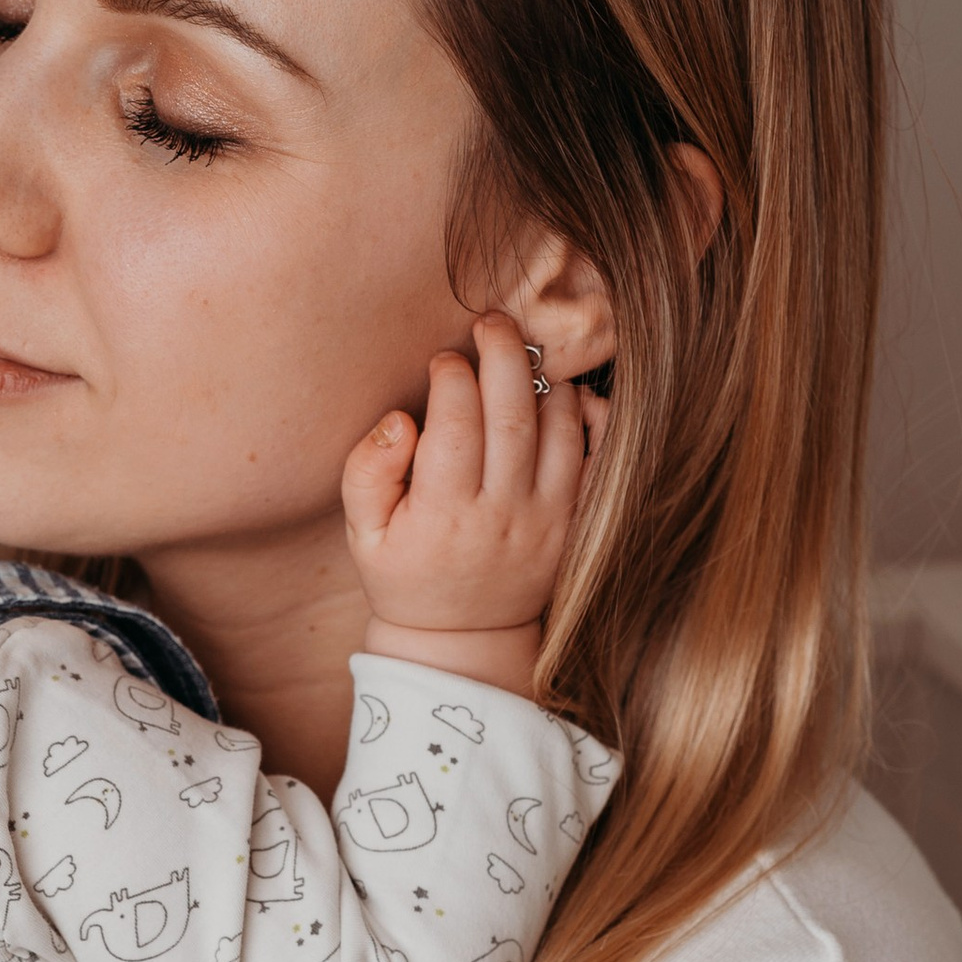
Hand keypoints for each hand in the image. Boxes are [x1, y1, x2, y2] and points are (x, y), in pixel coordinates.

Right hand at [340, 312, 593, 699]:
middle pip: (512, 414)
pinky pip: (598, 459)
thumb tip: (401, 419)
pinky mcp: (575, 522)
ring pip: (560, 428)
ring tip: (523, 357)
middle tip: (490, 323)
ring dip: (545, 380)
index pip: (455, 423)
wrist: (462, 638)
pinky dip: (592, 416)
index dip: (451, 375)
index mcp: (443, 513)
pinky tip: (568, 394)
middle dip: (502, 353)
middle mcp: (501, 513)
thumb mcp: (363, 533)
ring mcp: (546, 519)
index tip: (444, 360)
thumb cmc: (406, 574)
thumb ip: (368, 471)